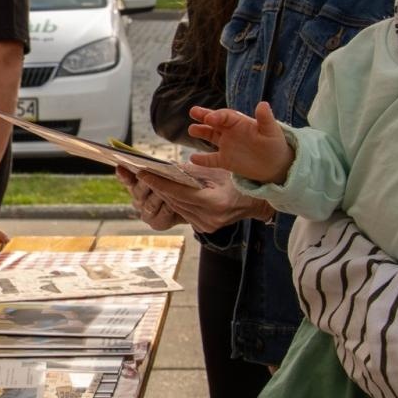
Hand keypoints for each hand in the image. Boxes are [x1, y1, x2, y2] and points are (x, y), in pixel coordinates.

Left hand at [129, 166, 270, 234]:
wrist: (255, 201)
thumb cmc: (238, 181)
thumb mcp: (217, 172)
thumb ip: (193, 172)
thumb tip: (169, 169)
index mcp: (215, 203)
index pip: (179, 193)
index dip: (159, 183)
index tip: (142, 173)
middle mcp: (209, 218)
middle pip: (175, 201)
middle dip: (157, 186)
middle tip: (141, 173)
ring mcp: (207, 225)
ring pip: (177, 208)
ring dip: (163, 194)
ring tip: (149, 180)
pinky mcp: (205, 228)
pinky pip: (184, 213)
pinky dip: (175, 201)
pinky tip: (166, 191)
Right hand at [187, 102, 294, 184]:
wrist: (276, 164)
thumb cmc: (275, 144)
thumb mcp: (271, 130)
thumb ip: (265, 118)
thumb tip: (263, 104)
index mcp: (240, 122)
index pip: (225, 116)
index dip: (217, 116)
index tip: (209, 118)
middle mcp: (230, 132)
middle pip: (214, 122)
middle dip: (204, 116)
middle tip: (193, 111)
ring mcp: (226, 146)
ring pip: (210, 137)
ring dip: (201, 132)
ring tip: (191, 129)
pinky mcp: (225, 161)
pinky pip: (211, 159)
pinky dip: (202, 160)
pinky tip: (193, 159)